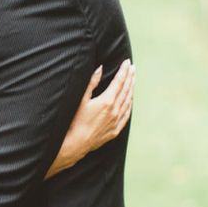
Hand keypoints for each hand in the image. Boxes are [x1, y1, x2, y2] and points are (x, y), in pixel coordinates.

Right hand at [45, 59, 134, 178]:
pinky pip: (127, 114)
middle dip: (130, 77)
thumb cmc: (74, 120)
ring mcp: (116, 121)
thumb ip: (92, 83)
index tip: (127, 62)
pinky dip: (129, 104)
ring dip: (131, 89)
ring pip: (128, 101)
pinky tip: (130, 100)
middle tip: (132, 67)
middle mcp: (115, 111)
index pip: (119, 82)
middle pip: (126, 90)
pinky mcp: (115, 130)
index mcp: (107, 101)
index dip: (123, 71)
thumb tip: (100, 68)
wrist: (75, 144)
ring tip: (133, 79)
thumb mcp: (81, 99)